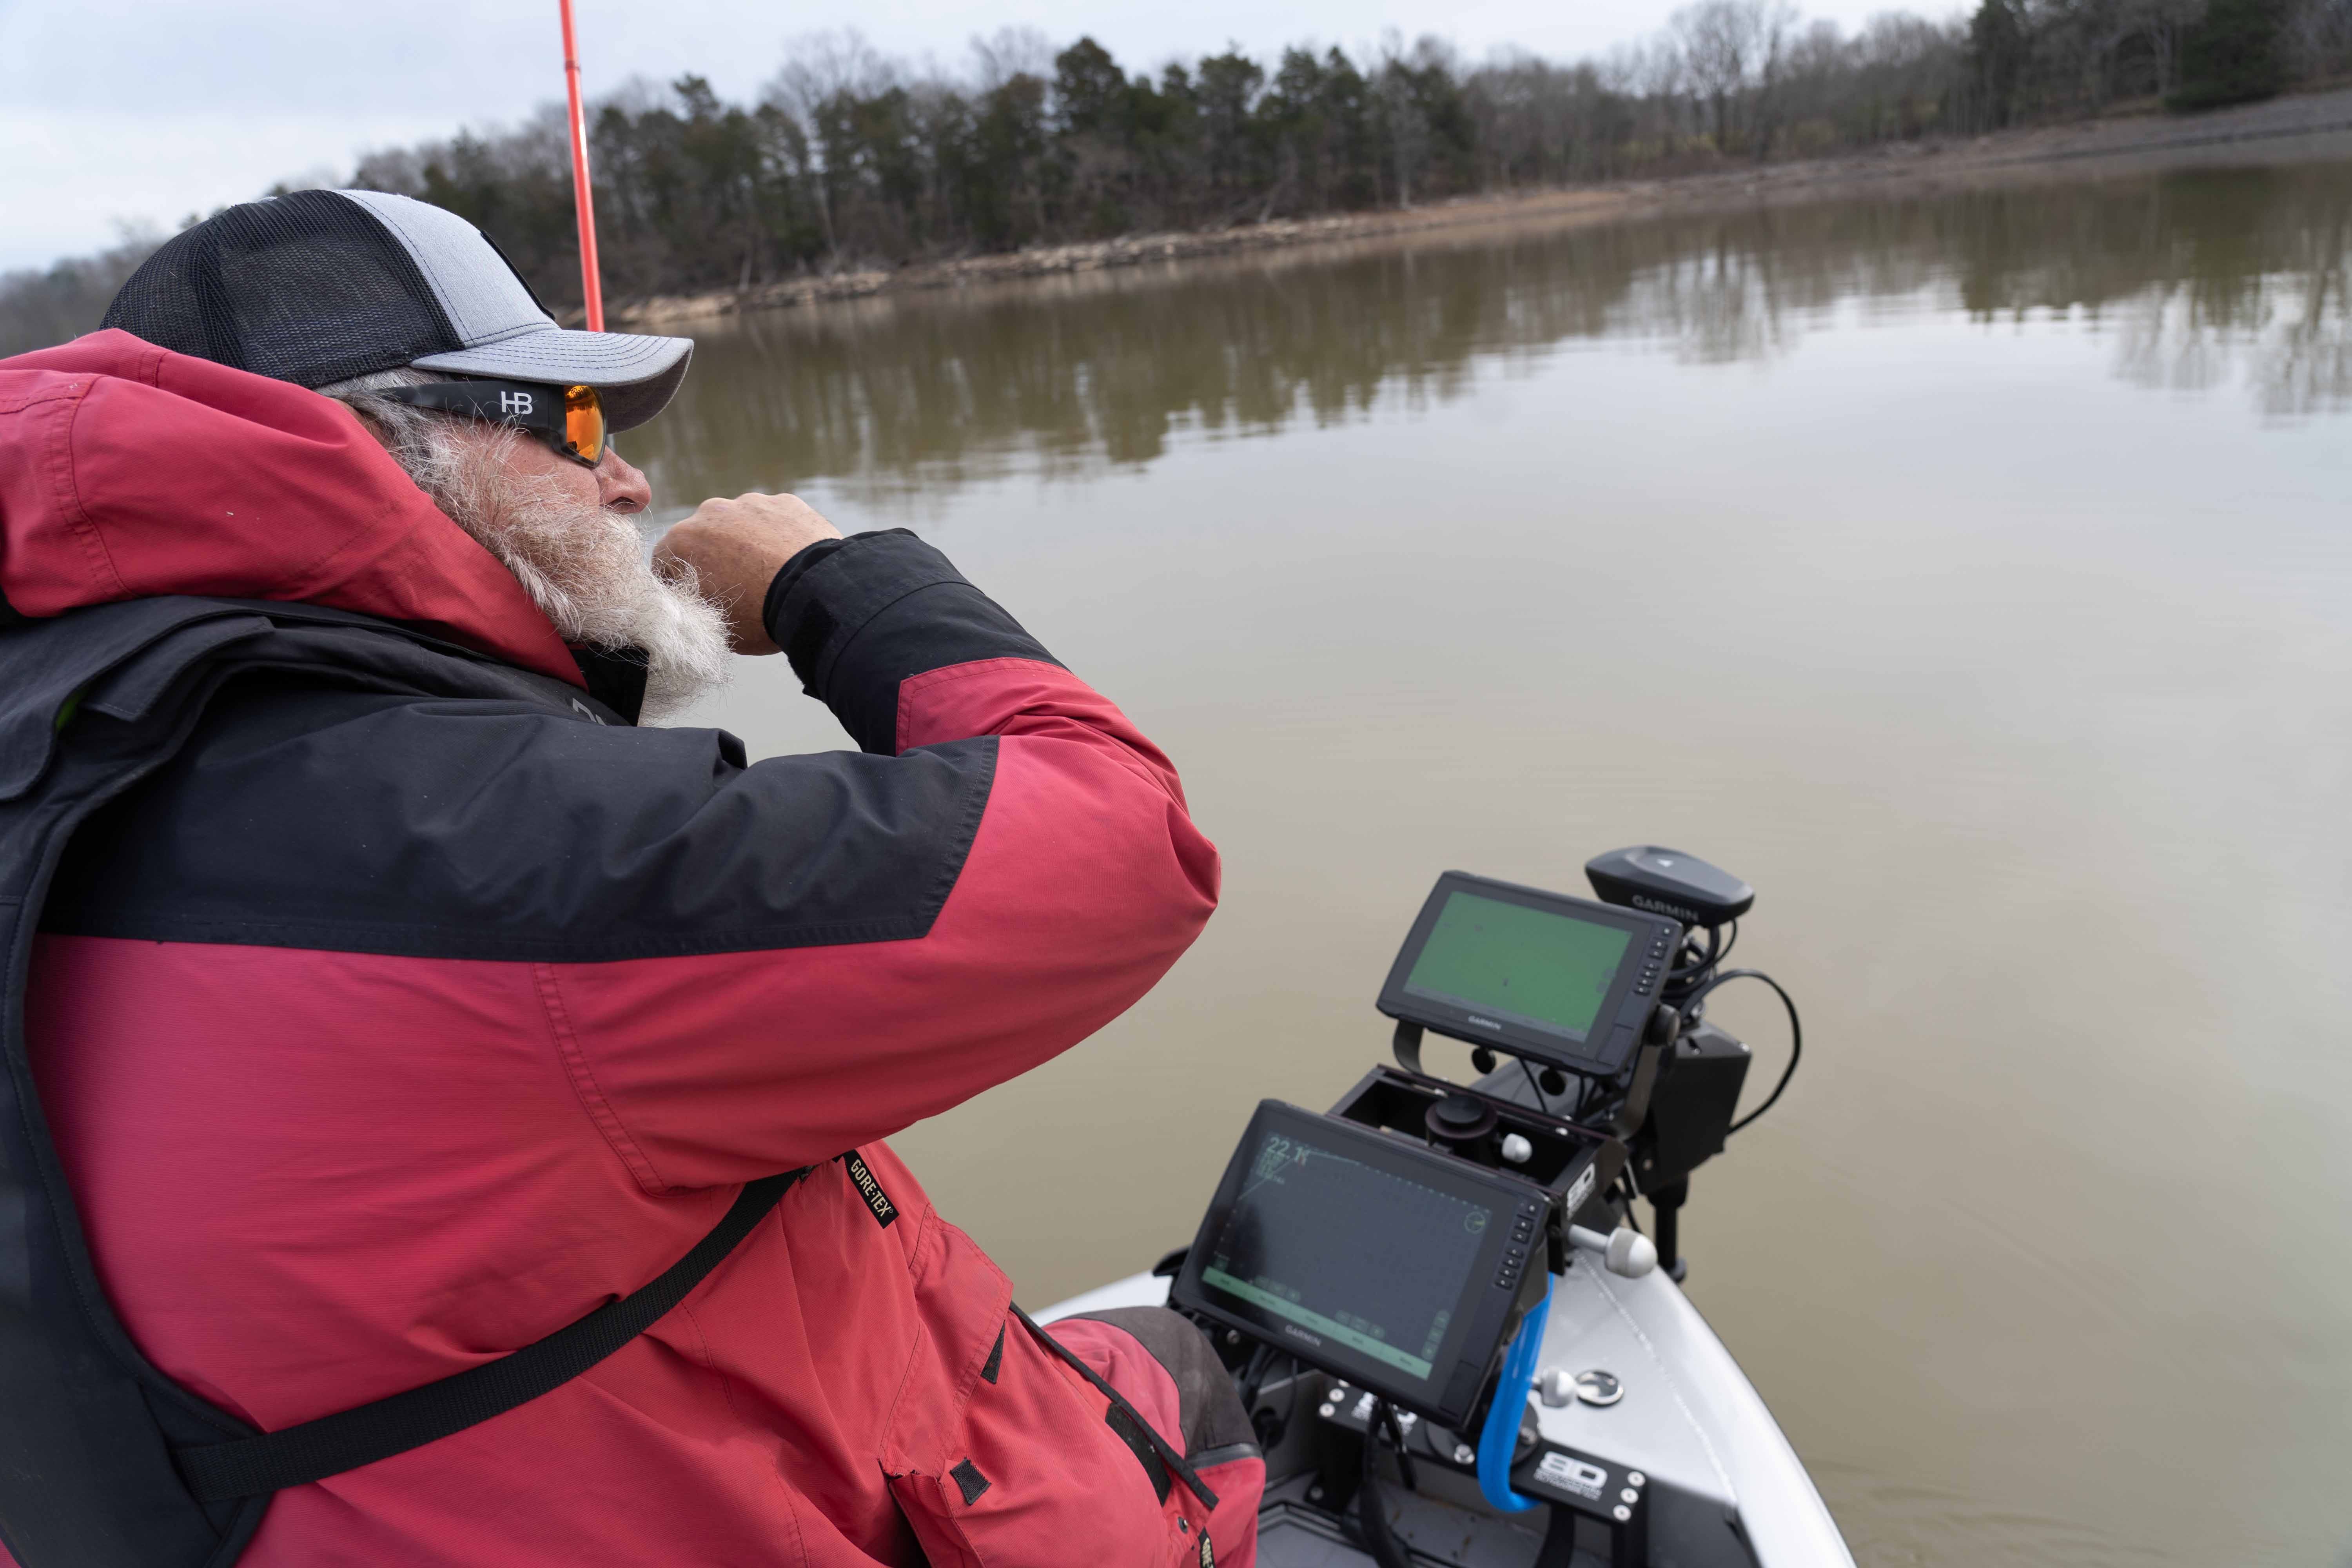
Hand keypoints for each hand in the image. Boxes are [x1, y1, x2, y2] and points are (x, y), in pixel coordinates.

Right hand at [654, 493, 842, 654]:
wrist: (815, 594)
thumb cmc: (759, 616)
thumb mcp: (713, 625)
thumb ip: (695, 605)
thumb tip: (696, 604)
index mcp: (681, 542)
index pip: (667, 561)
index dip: (682, 582)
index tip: (701, 597)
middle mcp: (710, 512)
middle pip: (705, 536)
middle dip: (716, 557)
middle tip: (741, 586)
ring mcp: (750, 502)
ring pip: (741, 523)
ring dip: (749, 542)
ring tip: (772, 573)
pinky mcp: (785, 501)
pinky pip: (775, 519)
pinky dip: (780, 535)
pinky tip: (794, 560)